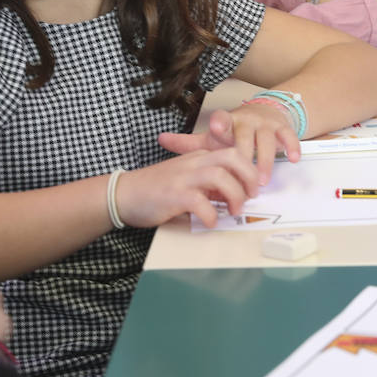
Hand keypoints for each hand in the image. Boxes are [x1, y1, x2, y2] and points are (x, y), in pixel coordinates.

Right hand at [114, 145, 260, 228]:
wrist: (124, 193)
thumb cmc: (156, 189)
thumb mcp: (186, 180)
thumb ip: (208, 185)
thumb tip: (232, 197)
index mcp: (198, 157)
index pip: (232, 154)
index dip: (248, 170)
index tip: (252, 188)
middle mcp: (193, 163)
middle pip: (232, 158)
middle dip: (248, 177)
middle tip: (251, 196)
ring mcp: (183, 177)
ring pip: (220, 176)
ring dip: (234, 195)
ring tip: (234, 211)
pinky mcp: (173, 195)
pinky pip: (200, 202)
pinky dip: (210, 215)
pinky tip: (210, 222)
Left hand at [158, 106, 300, 188]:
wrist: (265, 112)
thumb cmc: (234, 131)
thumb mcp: (212, 138)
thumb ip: (187, 142)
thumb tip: (159, 139)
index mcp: (227, 122)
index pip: (222, 120)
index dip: (220, 125)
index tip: (217, 130)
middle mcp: (246, 120)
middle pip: (245, 136)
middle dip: (245, 156)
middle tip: (243, 178)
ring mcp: (265, 124)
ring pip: (267, 141)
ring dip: (266, 160)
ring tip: (263, 180)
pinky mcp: (282, 127)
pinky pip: (288, 137)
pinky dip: (292, 147)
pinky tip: (294, 159)